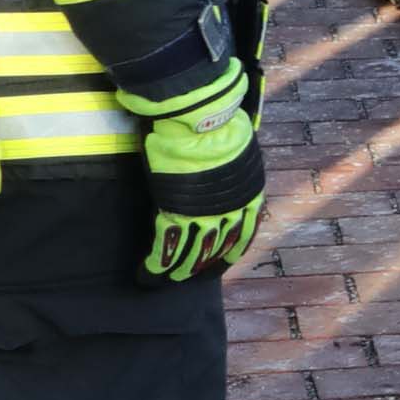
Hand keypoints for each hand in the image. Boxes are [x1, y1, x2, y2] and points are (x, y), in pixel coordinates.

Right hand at [127, 67, 267, 280]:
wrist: (202, 118)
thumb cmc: (215, 125)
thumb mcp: (236, 152)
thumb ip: (230, 170)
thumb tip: (220, 173)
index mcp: (249, 194)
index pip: (244, 232)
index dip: (230, 251)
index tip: (222, 264)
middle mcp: (233, 209)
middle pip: (218, 248)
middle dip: (202, 267)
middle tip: (188, 280)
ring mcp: (206, 212)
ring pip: (193, 252)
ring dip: (179, 270)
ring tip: (166, 281)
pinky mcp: (178, 211)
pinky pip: (168, 244)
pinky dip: (158, 262)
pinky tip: (149, 274)